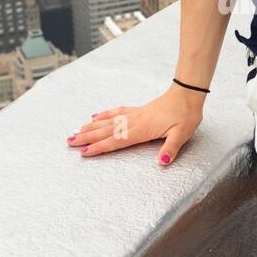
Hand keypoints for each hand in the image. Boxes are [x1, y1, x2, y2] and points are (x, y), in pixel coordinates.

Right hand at [66, 83, 205, 165]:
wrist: (188, 94)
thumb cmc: (186, 115)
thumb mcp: (182, 134)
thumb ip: (171, 148)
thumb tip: (162, 162)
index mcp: (142, 129)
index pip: (117, 141)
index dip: (100, 147)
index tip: (84, 152)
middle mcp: (134, 122)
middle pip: (106, 131)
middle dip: (87, 137)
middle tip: (69, 142)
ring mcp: (134, 115)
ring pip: (108, 122)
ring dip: (91, 127)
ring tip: (75, 131)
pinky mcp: (138, 110)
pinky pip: (116, 112)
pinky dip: (104, 114)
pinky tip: (94, 116)